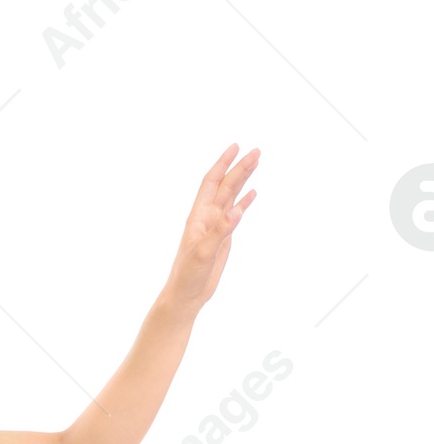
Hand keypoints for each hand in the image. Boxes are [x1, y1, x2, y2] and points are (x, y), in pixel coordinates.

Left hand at [161, 144, 258, 317]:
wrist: (186, 295)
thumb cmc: (188, 275)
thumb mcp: (203, 252)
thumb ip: (220, 231)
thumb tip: (237, 210)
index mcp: (198, 217)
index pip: (211, 183)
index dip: (222, 164)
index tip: (235, 147)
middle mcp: (207, 217)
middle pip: (225, 186)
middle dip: (239, 168)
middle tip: (256, 151)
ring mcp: (216, 226)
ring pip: (231, 196)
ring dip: (243, 179)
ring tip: (256, 162)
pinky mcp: (223, 238)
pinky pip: (235, 214)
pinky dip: (244, 202)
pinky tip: (253, 193)